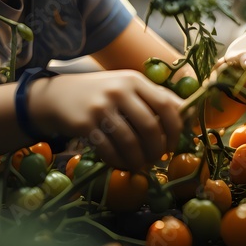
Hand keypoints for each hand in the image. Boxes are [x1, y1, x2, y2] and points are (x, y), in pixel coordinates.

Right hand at [26, 70, 182, 171]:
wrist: (57, 96)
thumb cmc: (100, 94)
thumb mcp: (127, 87)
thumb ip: (154, 98)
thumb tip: (188, 116)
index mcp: (134, 80)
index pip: (167, 104)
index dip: (175, 129)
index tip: (173, 144)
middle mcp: (119, 90)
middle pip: (150, 127)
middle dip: (157, 149)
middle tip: (156, 159)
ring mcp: (101, 107)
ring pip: (130, 142)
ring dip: (139, 160)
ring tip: (140, 165)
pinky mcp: (84, 124)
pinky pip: (109, 150)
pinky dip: (119, 162)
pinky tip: (122, 164)